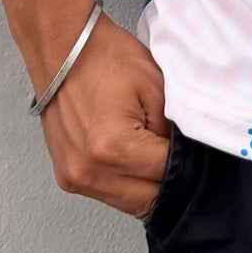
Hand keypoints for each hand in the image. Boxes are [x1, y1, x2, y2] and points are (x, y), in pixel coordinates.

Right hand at [26, 12, 172, 216]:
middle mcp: (89, 170)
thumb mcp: (155, 85)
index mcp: (113, 147)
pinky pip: (109, 195)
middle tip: (172, 151)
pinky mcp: (67, 178)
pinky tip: (129, 154)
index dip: (185, 161)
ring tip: (148, 149)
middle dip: (167, 179)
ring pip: (130, 205)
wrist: (62, 47)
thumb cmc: (104, 57)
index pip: (167, 175)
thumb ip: (173, 129)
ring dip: (146, 185)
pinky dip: (126, 181)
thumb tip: (184, 157)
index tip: (189, 149)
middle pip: (149, 200)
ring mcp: (75, 177)